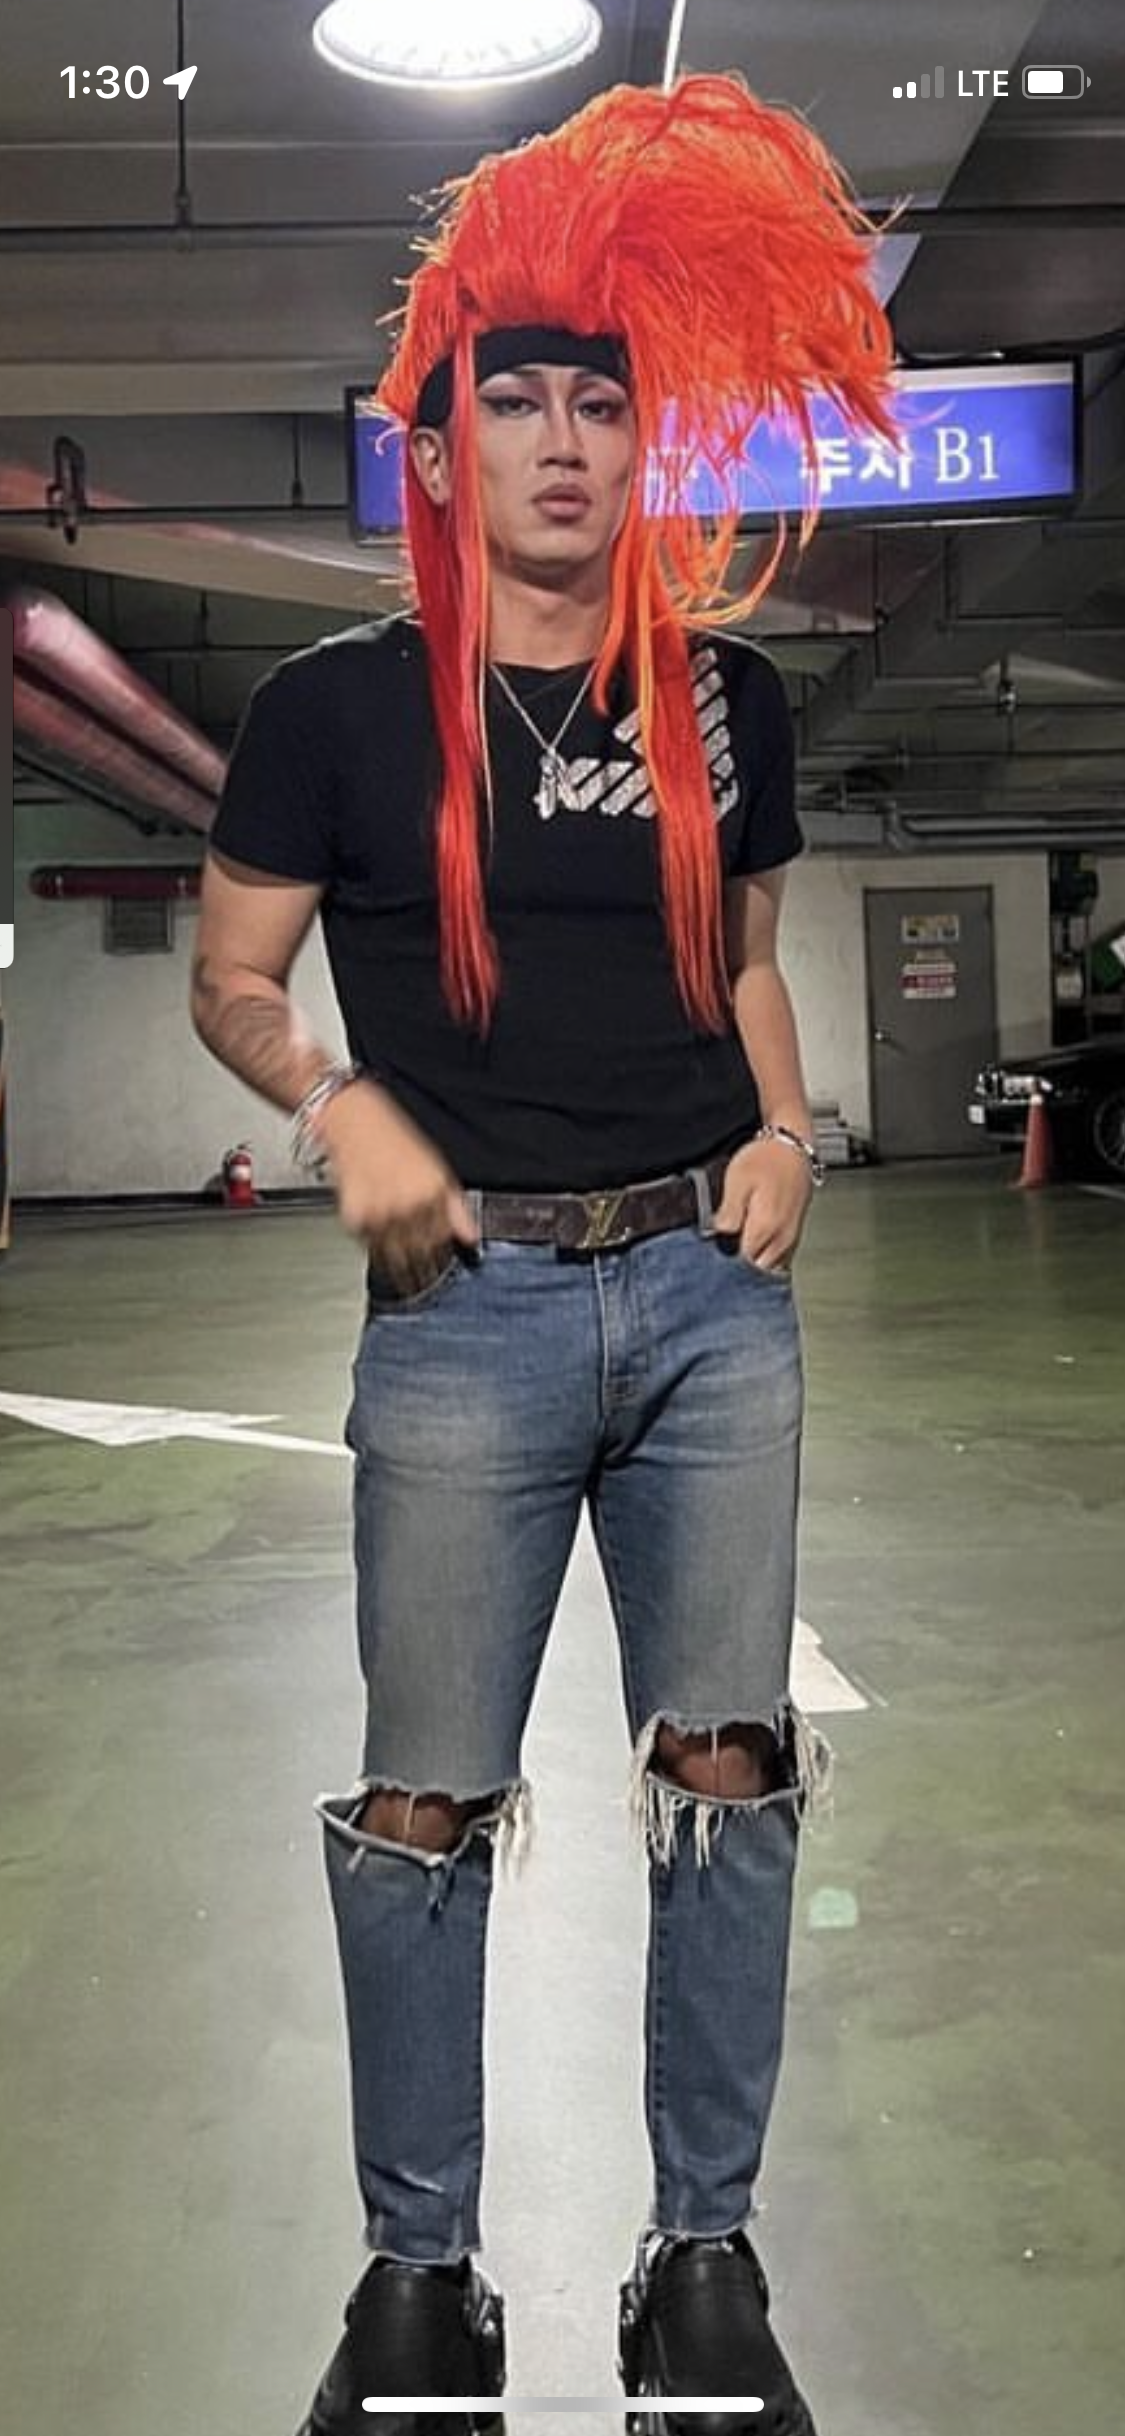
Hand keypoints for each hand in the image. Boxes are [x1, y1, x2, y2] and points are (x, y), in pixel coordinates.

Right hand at [317, 1080, 478, 1295]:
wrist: (354, 1121)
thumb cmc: (395, 1138)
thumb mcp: (437, 1169)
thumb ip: (457, 1208)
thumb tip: (471, 1238)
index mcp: (433, 1193)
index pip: (441, 1241)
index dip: (440, 1254)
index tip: (437, 1263)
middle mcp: (409, 1206)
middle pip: (418, 1253)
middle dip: (419, 1261)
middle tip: (414, 1260)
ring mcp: (381, 1214)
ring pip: (392, 1255)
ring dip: (395, 1255)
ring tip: (392, 1240)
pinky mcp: (355, 1218)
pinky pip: (367, 1244)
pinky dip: (372, 1240)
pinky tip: (375, 1223)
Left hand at [711, 1135, 814, 1272]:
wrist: (794, 1147)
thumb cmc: (767, 1158)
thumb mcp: (737, 1180)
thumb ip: (729, 1213)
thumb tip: (719, 1236)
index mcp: (765, 1227)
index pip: (741, 1263)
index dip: (724, 1263)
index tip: (711, 1257)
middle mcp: (781, 1238)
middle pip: (755, 1270)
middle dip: (737, 1267)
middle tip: (721, 1255)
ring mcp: (790, 1239)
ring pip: (768, 1268)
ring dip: (752, 1263)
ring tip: (736, 1250)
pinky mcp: (794, 1235)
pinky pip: (779, 1259)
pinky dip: (764, 1258)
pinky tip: (752, 1247)